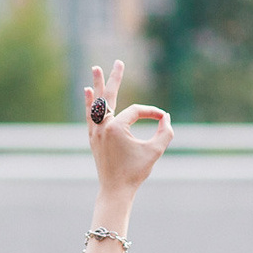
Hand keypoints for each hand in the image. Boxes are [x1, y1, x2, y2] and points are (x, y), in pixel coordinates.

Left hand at [84, 62, 170, 196]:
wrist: (115, 190)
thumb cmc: (135, 172)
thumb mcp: (155, 151)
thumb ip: (165, 132)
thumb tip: (165, 118)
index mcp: (116, 127)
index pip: (136, 111)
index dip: (151, 113)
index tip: (163, 120)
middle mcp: (102, 126)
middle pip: (109, 96)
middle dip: (115, 78)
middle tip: (118, 62)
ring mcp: (95, 132)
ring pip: (96, 104)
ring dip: (97, 86)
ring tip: (95, 69)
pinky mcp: (92, 138)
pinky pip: (90, 115)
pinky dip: (90, 103)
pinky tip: (87, 92)